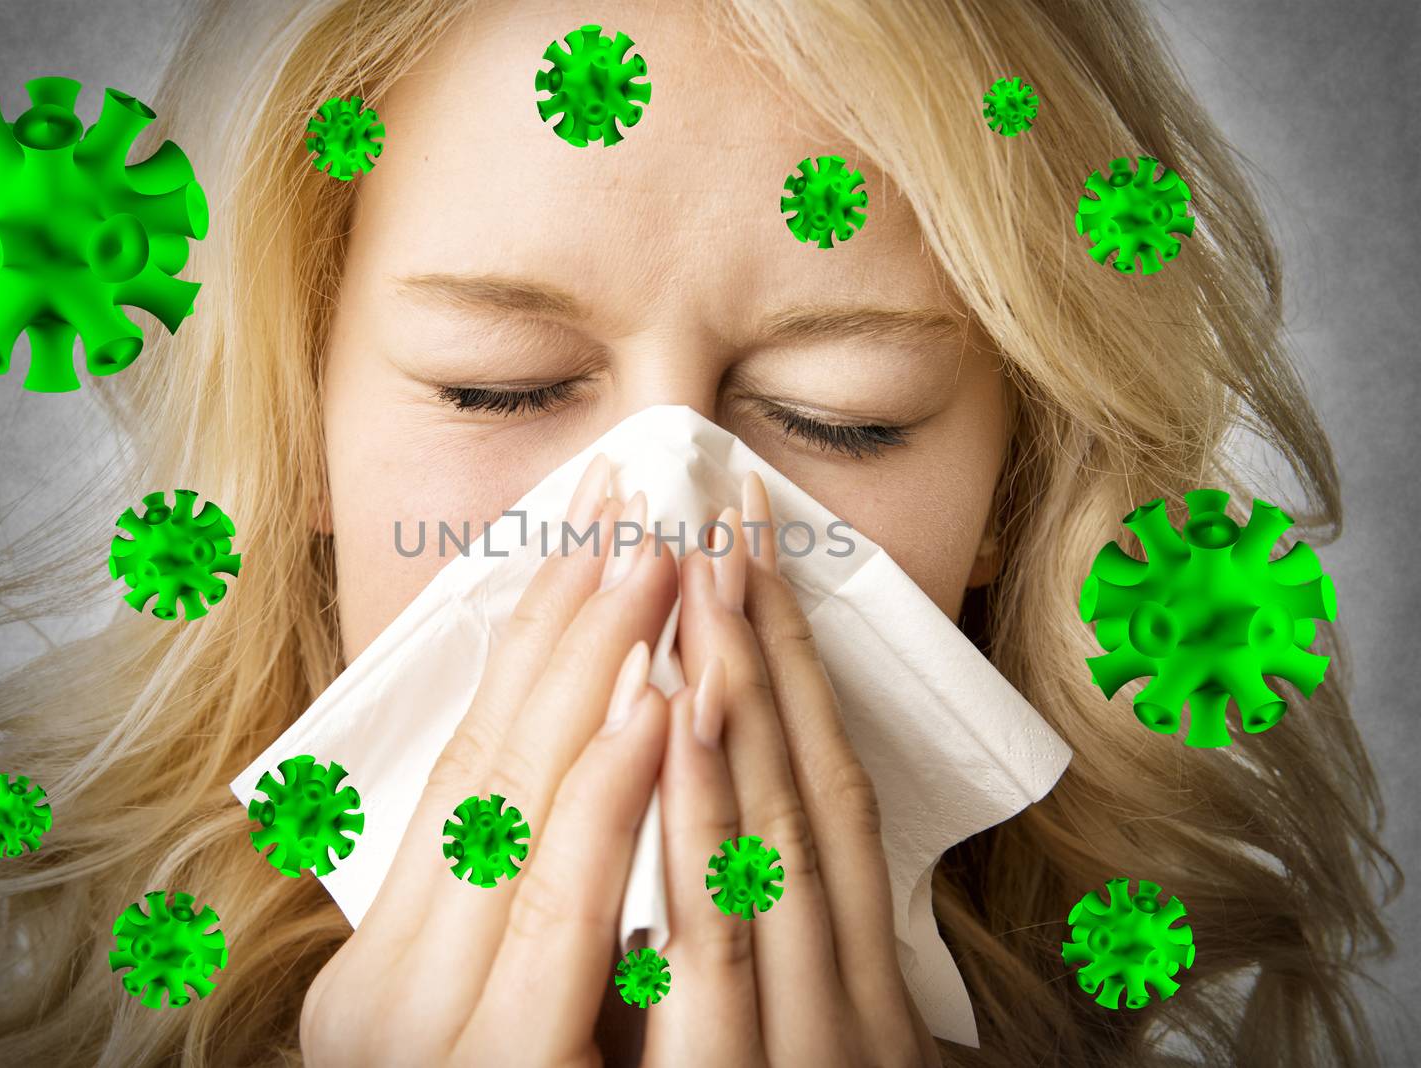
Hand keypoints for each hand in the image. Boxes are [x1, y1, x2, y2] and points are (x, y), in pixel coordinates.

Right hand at [301, 456, 679, 1066]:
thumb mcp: (485, 1031)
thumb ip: (511, 931)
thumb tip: (575, 792)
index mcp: (383, 979)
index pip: (468, 772)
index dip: (534, 646)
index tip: (583, 538)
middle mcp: (392, 1002)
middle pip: (494, 770)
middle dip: (572, 625)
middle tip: (630, 500)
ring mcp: (446, 1041)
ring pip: (531, 821)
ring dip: (603, 676)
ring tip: (655, 558)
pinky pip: (573, 923)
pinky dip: (615, 804)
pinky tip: (664, 708)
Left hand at [645, 472, 940, 1067]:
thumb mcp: (790, 1045)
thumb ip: (760, 952)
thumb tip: (706, 817)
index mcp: (862, 984)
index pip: (832, 792)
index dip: (797, 665)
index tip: (752, 555)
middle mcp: (854, 999)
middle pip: (811, 785)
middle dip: (765, 644)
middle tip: (725, 514)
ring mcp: (814, 1044)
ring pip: (777, 837)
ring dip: (738, 690)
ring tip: (698, 570)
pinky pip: (717, 940)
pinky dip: (698, 821)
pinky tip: (672, 715)